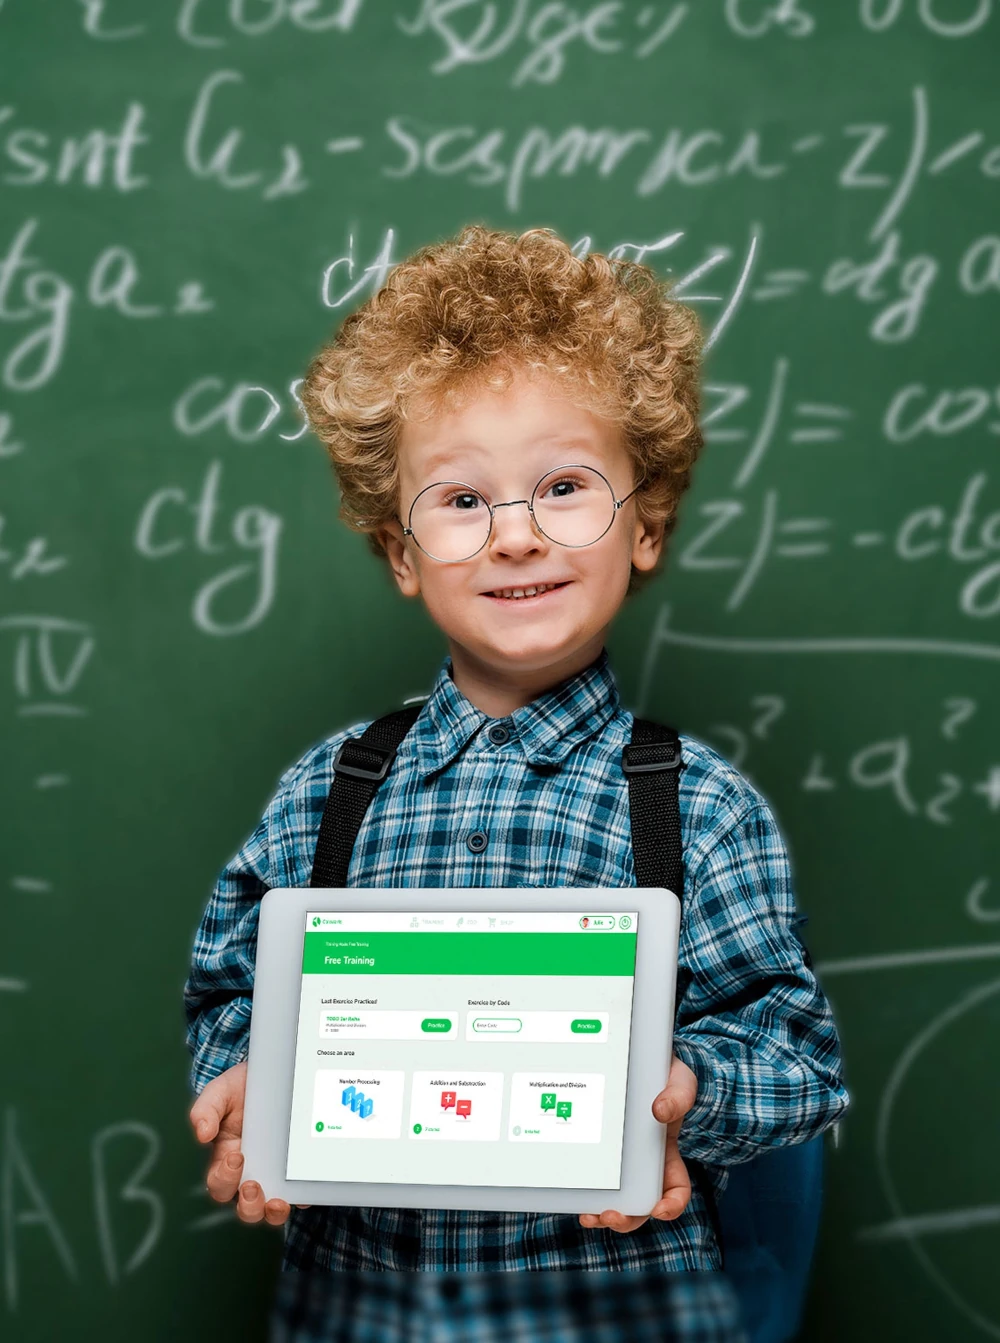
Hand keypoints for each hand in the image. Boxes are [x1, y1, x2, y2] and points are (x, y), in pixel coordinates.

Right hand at [189, 1060, 309, 1226]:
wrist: (275, 1074)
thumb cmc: (242, 1088)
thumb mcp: (221, 1092)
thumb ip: (206, 1109)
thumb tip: (202, 1133)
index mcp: (226, 1159)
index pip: (219, 1183)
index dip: (224, 1178)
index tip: (236, 1156)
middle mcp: (250, 1172)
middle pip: (245, 1207)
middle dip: (248, 1205)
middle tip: (253, 1187)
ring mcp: (275, 1173)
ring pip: (271, 1209)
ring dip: (273, 1213)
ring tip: (278, 1203)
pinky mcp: (297, 1169)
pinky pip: (301, 1193)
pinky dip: (303, 1198)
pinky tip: (306, 1193)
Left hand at [578, 1052, 697, 1233]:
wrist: (640, 1065)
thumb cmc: (665, 1080)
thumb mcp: (679, 1084)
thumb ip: (677, 1097)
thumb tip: (659, 1111)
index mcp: (667, 1155)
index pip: (676, 1190)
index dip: (671, 1206)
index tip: (660, 1210)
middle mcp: (643, 1166)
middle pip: (639, 1206)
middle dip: (626, 1219)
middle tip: (610, 1215)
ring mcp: (619, 1162)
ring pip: (613, 1199)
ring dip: (601, 1213)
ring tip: (588, 1215)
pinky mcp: (598, 1150)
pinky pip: (591, 1176)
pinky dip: (583, 1188)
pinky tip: (571, 1189)